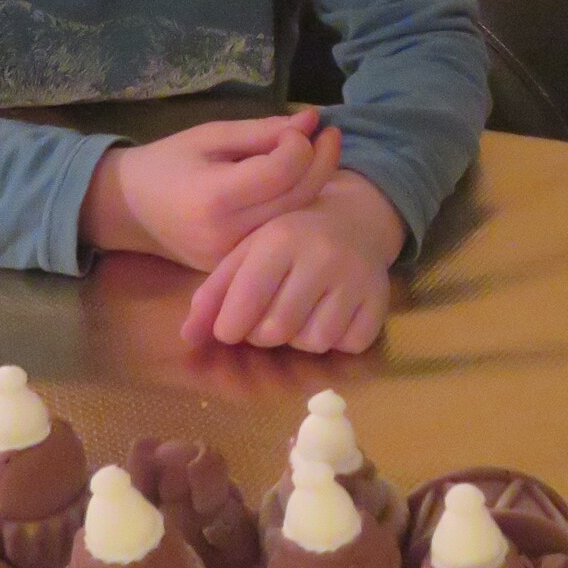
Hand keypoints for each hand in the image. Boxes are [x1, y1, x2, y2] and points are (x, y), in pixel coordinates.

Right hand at [82, 108, 340, 270]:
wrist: (131, 211)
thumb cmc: (167, 163)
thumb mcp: (210, 136)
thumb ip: (262, 131)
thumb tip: (313, 122)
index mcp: (215, 198)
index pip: (282, 172)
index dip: (299, 145)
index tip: (298, 127)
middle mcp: (228, 236)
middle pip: (298, 199)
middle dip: (322, 162)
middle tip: (330, 135)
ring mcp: (236, 259)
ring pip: (296, 220)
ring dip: (316, 185)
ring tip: (319, 155)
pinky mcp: (240, 269)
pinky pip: (282, 236)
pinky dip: (297, 208)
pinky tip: (300, 185)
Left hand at [181, 170, 403, 353]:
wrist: (354, 222)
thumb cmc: (289, 241)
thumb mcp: (246, 253)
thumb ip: (214, 294)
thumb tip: (188, 338)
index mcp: (280, 239)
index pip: (246, 300)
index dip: (230, 326)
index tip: (230, 328)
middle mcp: (321, 256)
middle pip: (277, 330)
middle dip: (263, 334)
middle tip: (267, 318)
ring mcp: (355, 278)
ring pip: (313, 342)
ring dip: (299, 338)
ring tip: (300, 314)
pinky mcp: (379, 299)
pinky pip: (348, 345)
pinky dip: (336, 340)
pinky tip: (331, 315)